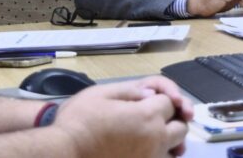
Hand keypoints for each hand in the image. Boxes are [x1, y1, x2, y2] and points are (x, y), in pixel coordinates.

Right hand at [54, 77, 192, 157]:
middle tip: (156, 119)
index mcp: (148, 115)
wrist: (62, 154)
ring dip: (169, 142)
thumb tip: (151, 94)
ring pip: (175, 151)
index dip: (160, 99)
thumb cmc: (78, 122)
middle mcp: (155, 139)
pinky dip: (158, 156)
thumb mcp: (101, 94)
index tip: (148, 100)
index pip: (170, 103)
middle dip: (172, 120)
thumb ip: (130, 91)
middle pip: (180, 128)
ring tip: (154, 138)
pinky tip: (145, 152)